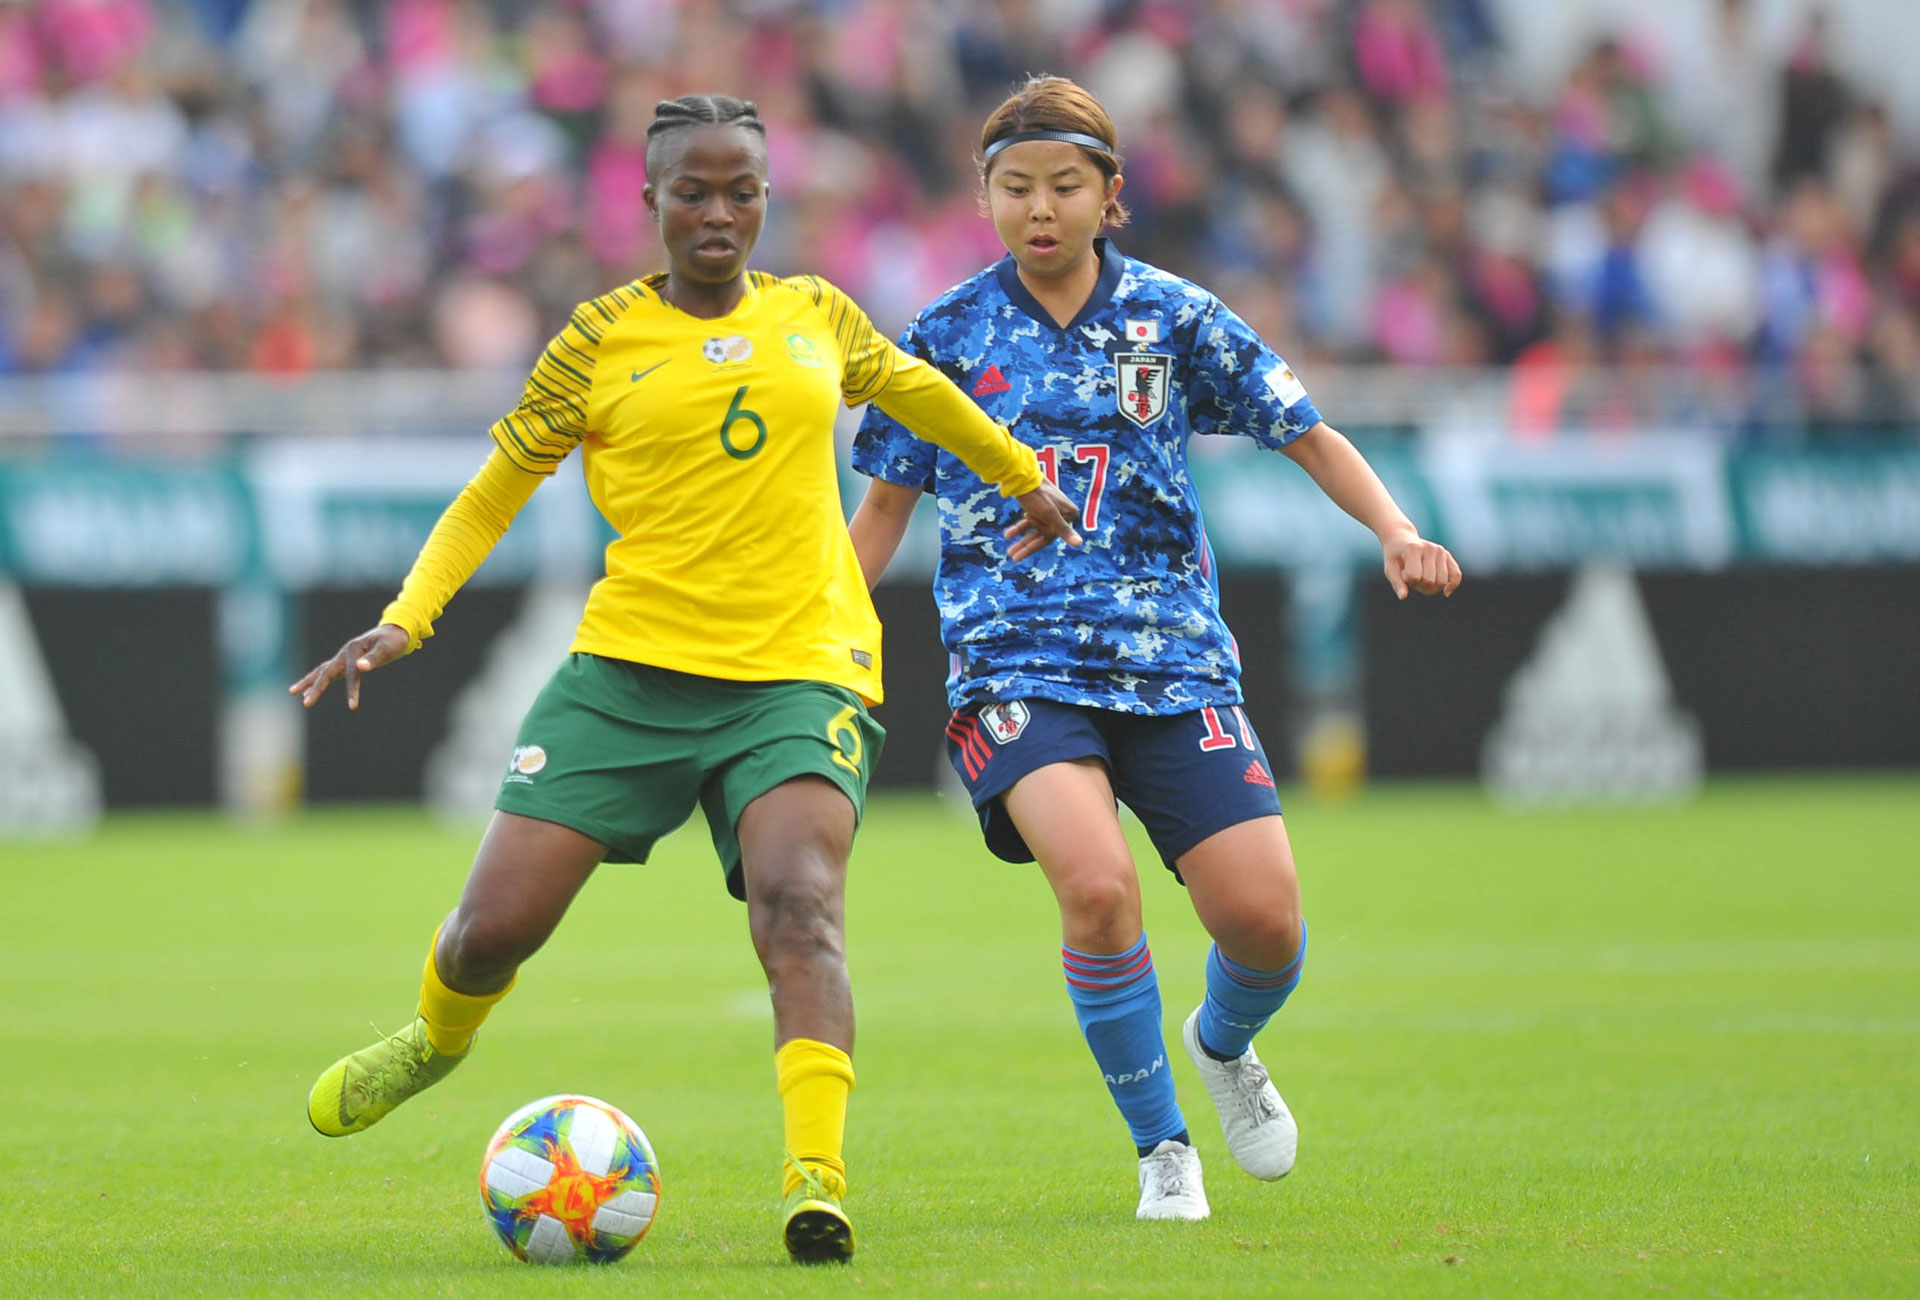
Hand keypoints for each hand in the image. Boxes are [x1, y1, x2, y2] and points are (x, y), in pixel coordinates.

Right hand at [289, 624, 411, 709]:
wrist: (394, 632)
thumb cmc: (393, 641)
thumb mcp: (387, 649)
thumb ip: (374, 658)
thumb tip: (361, 667)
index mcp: (354, 649)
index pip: (351, 673)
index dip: (352, 690)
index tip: (353, 707)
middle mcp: (344, 653)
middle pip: (327, 672)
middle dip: (316, 688)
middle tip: (306, 704)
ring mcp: (342, 658)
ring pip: (322, 671)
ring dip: (309, 683)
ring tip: (293, 692)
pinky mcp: (343, 662)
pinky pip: (327, 673)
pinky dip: (317, 681)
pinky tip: (308, 692)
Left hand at [1002, 480, 1082, 560]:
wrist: (1022, 475)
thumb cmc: (1037, 494)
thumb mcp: (1049, 514)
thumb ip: (1063, 530)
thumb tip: (1079, 543)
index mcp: (1069, 515)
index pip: (1052, 535)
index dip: (1038, 536)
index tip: (1029, 516)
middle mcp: (1062, 514)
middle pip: (1043, 535)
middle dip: (1026, 545)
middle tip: (1011, 555)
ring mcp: (1050, 511)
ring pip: (1035, 531)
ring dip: (1021, 540)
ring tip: (1009, 552)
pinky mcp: (1039, 508)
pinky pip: (1029, 523)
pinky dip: (1019, 528)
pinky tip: (1008, 535)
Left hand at [1382, 533, 1460, 598]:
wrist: (1401, 540)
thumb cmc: (1394, 557)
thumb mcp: (1390, 569)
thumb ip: (1397, 583)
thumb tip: (1403, 597)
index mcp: (1414, 549)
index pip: (1415, 577)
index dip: (1407, 580)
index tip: (1402, 571)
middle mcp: (1430, 548)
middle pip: (1430, 581)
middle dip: (1418, 584)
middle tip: (1411, 574)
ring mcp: (1440, 551)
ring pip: (1441, 582)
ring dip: (1430, 585)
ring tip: (1421, 575)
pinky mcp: (1447, 555)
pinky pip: (1456, 574)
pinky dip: (1453, 584)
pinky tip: (1446, 592)